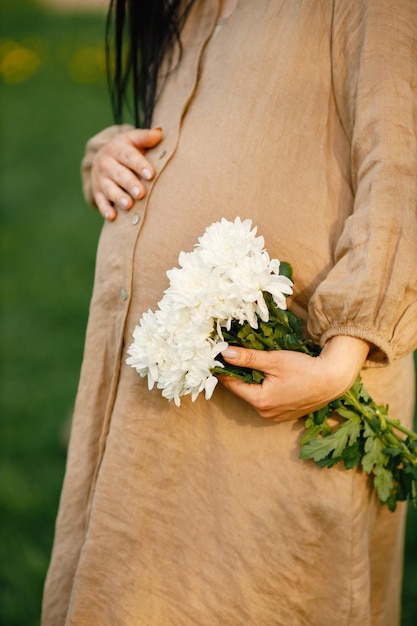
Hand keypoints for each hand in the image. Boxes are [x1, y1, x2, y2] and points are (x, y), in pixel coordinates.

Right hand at [90, 127, 162, 219]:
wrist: (103, 158)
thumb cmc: (127, 150)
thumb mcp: (133, 140)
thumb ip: (146, 137)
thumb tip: (159, 133)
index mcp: (117, 147)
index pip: (129, 156)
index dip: (139, 165)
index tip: (150, 174)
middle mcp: (106, 162)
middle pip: (119, 174)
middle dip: (130, 183)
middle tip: (141, 193)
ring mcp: (100, 178)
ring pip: (109, 188)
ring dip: (118, 197)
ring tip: (129, 205)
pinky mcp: (97, 191)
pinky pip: (100, 201)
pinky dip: (105, 209)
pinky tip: (112, 217)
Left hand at [219, 335, 369, 421]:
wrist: (333, 379)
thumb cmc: (304, 368)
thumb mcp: (273, 360)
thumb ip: (247, 358)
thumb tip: (224, 353)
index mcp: (260, 401)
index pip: (232, 384)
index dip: (224, 370)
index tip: (218, 357)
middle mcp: (266, 413)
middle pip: (244, 391)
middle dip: (240, 375)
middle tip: (235, 357)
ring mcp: (277, 416)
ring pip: (256, 396)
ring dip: (254, 382)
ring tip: (254, 365)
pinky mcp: (286, 414)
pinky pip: (269, 401)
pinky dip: (267, 389)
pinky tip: (272, 377)